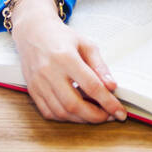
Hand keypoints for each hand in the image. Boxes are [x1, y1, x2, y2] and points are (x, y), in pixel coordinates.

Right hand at [10, 0, 124, 123]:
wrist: (33, 32)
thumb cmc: (61, 37)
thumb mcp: (86, 44)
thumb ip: (100, 66)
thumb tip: (111, 86)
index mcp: (66, 58)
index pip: (91, 86)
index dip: (108, 102)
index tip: (120, 112)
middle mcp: (49, 72)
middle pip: (74, 104)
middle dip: (95, 116)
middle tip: (109, 116)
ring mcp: (38, 83)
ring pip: (61, 112)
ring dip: (81, 119)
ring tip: (95, 115)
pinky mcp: (32, 90)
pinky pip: (48, 112)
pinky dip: (65, 118)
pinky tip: (76, 113)